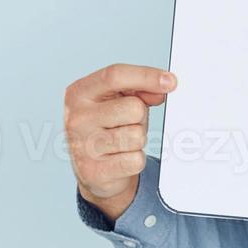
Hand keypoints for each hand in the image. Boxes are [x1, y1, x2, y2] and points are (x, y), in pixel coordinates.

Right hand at [64, 63, 176, 222]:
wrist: (94, 169)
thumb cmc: (110, 127)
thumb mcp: (120, 100)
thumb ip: (140, 89)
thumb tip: (162, 88)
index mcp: (79, 93)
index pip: (114, 75)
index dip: (146, 76)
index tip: (171, 82)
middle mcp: (76, 118)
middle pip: (134, 108)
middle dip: (141, 116)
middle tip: (128, 124)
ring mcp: (82, 146)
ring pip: (137, 136)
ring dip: (138, 140)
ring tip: (123, 142)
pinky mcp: (94, 172)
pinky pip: (136, 160)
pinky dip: (136, 160)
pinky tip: (121, 159)